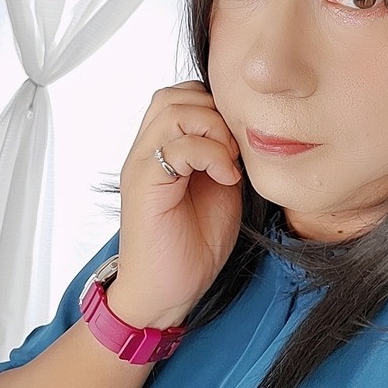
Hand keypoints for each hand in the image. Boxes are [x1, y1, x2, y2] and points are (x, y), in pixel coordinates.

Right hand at [106, 81, 242, 329]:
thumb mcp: (220, 186)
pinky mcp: (144, 185)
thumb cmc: (194, 242)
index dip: (216, 107)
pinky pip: (175, 146)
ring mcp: (142, 166)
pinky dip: (210, 155)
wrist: (167, 292)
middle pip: (174, 95)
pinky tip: (227, 178)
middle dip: (214, 112)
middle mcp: (146, 151)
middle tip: (234, 149)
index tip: (238, 141)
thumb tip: (245, 128)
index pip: (183, 95)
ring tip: (229, 163)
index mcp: (163, 148)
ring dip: (213, 130)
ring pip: (173, 111)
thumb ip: (223, 153)